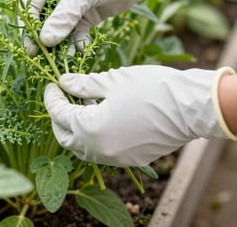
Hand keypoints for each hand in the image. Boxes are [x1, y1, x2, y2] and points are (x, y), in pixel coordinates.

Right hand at [23, 0, 183, 55]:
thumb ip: (63, 17)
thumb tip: (45, 41)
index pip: (30, 6)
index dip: (28, 26)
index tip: (30, 47)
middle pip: (43, 21)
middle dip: (45, 39)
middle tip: (44, 60)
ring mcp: (72, 6)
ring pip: (60, 30)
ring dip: (62, 44)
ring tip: (66, 58)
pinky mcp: (86, 15)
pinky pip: (76, 33)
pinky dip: (77, 42)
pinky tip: (81, 50)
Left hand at [44, 65, 234, 166]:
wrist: (191, 107)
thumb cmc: (151, 88)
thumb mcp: (111, 81)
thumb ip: (82, 84)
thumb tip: (63, 82)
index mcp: (92, 129)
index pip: (59, 114)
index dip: (51, 98)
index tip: (51, 85)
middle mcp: (101, 150)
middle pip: (65, 138)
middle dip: (57, 118)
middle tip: (59, 99)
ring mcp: (116, 158)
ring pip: (82, 148)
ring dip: (73, 130)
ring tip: (77, 107)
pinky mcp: (129, 160)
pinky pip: (100, 152)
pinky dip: (91, 138)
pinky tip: (96, 119)